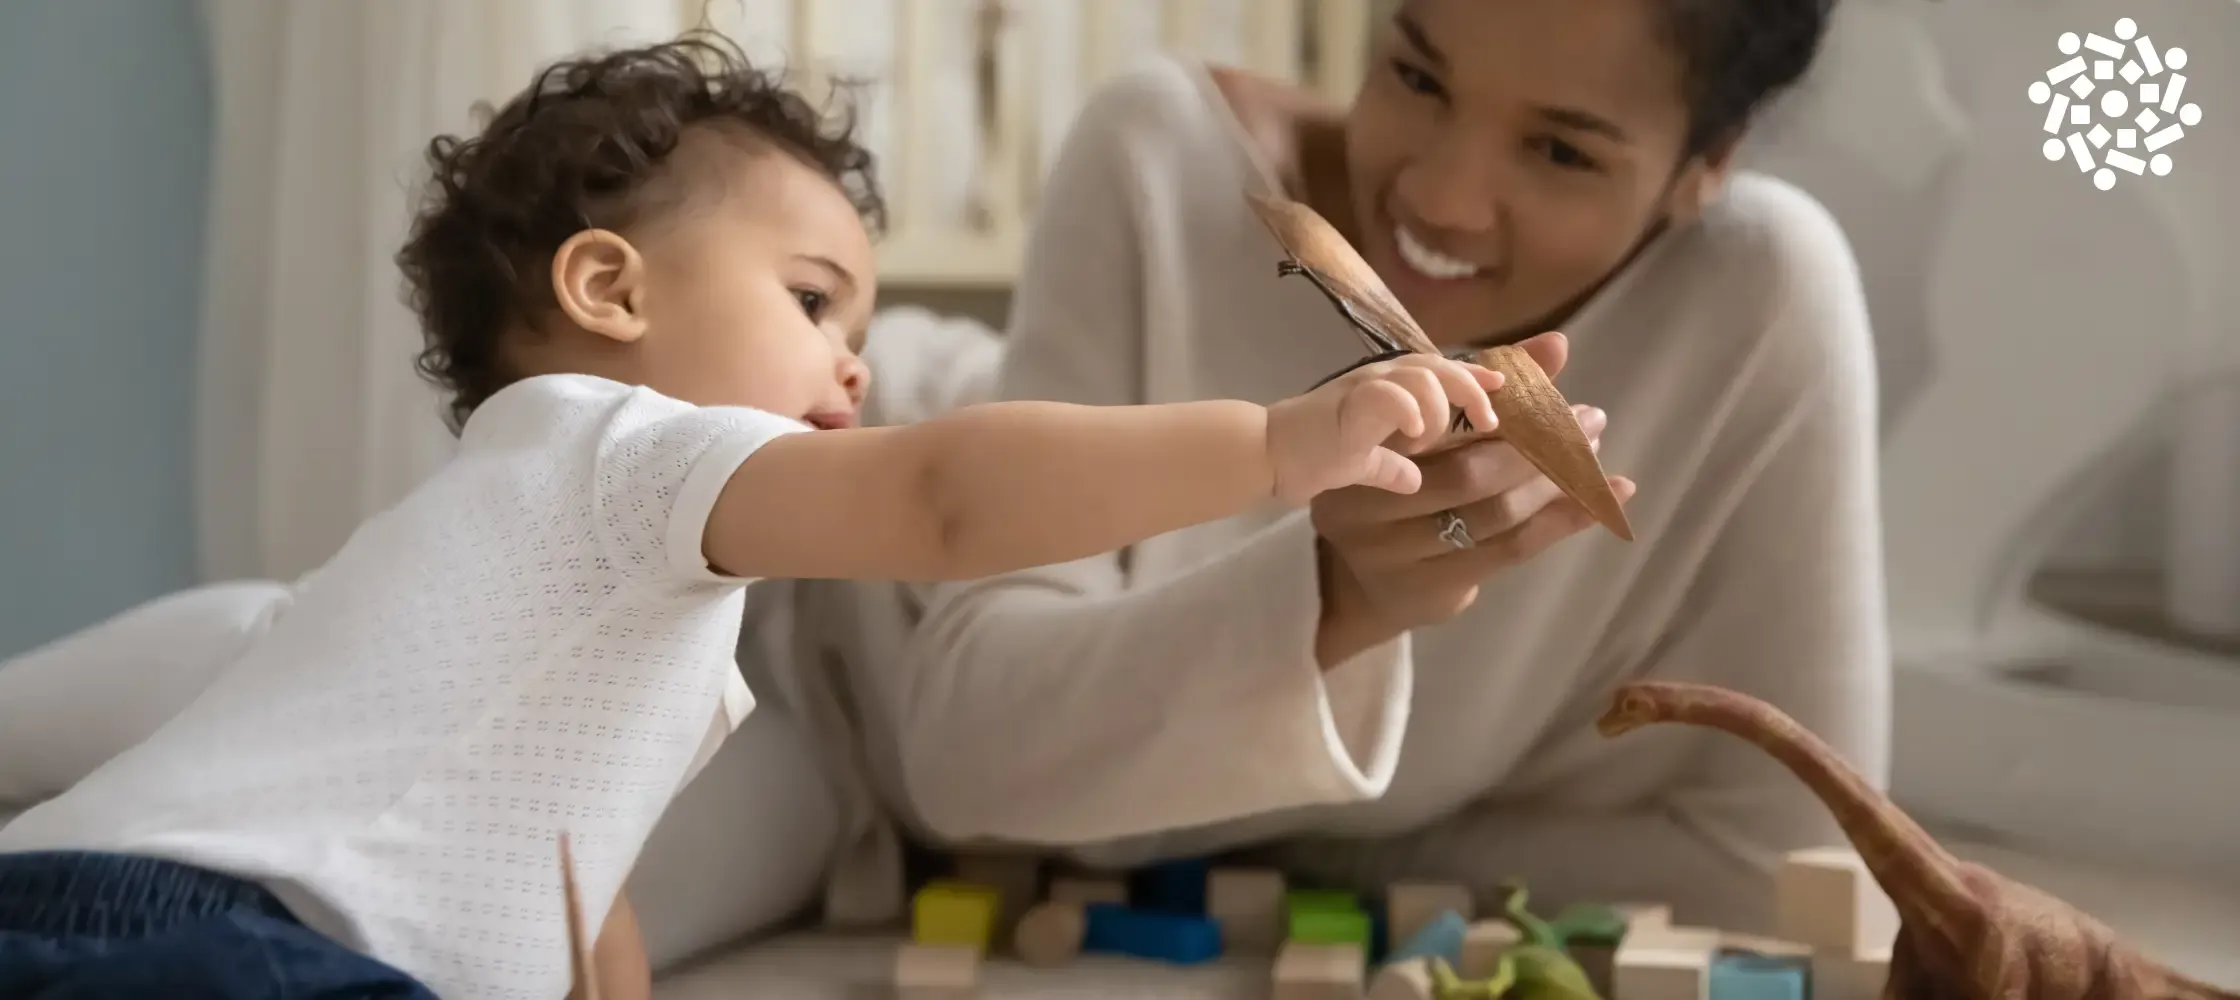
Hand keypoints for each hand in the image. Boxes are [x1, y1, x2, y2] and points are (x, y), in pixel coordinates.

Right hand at [1266, 354, 1504, 504]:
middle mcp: (1380, 379)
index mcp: (1388, 387)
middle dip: (1472, 389)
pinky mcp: (1348, 408)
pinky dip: (1410, 409)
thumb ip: (1391, 465)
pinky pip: (1387, 395)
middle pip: (1439, 365)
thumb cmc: (1313, 454)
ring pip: (1422, 374)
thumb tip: (1413, 480)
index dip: (1474, 376)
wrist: (1267, 454)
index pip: (1439, 369)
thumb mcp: (1363, 460)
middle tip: (1492, 421)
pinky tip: (1418, 434)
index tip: (1504, 389)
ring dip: (1444, 403)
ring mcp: (1364, 389)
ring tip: (1443, 434)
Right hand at [1308, 332, 1636, 664]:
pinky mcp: (1432, 590)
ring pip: (1495, 514)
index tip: (1558, 394)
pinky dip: (1562, 523)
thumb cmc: (1401, 485)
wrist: (1358, 581)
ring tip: (1596, 458)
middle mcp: (1369, 507)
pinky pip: (1510, 551)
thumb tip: (1556, 345)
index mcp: (1364, 451)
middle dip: (1539, 447)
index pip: (1443, 425)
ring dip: (1555, 485)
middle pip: (1470, 474)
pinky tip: (1603, 503)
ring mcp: (1396, 556)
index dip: (1506, 409)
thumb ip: (1487, 387)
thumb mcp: (1428, 431)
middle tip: (1590, 422)